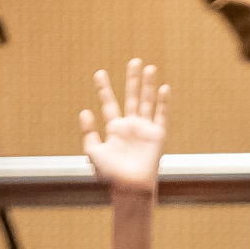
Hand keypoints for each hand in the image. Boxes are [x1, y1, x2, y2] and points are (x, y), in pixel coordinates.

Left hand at [81, 59, 168, 198]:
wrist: (130, 187)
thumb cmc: (110, 175)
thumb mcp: (93, 152)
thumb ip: (89, 132)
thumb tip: (85, 111)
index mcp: (115, 129)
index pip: (109, 103)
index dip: (104, 89)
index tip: (99, 73)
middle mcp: (130, 126)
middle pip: (131, 97)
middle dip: (132, 79)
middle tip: (133, 61)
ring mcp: (144, 130)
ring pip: (146, 101)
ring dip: (148, 85)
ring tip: (149, 68)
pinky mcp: (157, 135)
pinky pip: (161, 115)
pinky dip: (163, 102)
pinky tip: (164, 88)